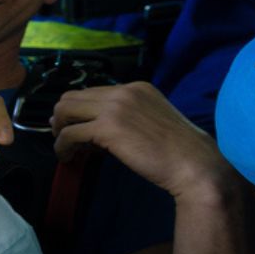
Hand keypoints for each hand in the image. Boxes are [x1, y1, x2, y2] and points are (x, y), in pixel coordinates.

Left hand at [51, 82, 235, 200]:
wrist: (195, 165)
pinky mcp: (108, 127)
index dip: (79, 111)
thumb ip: (124, 118)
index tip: (74, 127)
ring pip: (65, 110)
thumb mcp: (150, 122)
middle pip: (73, 97)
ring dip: (59, 130)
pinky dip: (62, 145)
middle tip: (63, 136)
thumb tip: (90, 127)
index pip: (92, 92)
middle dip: (63, 117)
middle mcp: (124, 91)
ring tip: (64, 148)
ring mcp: (115, 107)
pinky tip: (67, 157)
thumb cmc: (177, 151)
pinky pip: (70, 133)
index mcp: (136, 88)